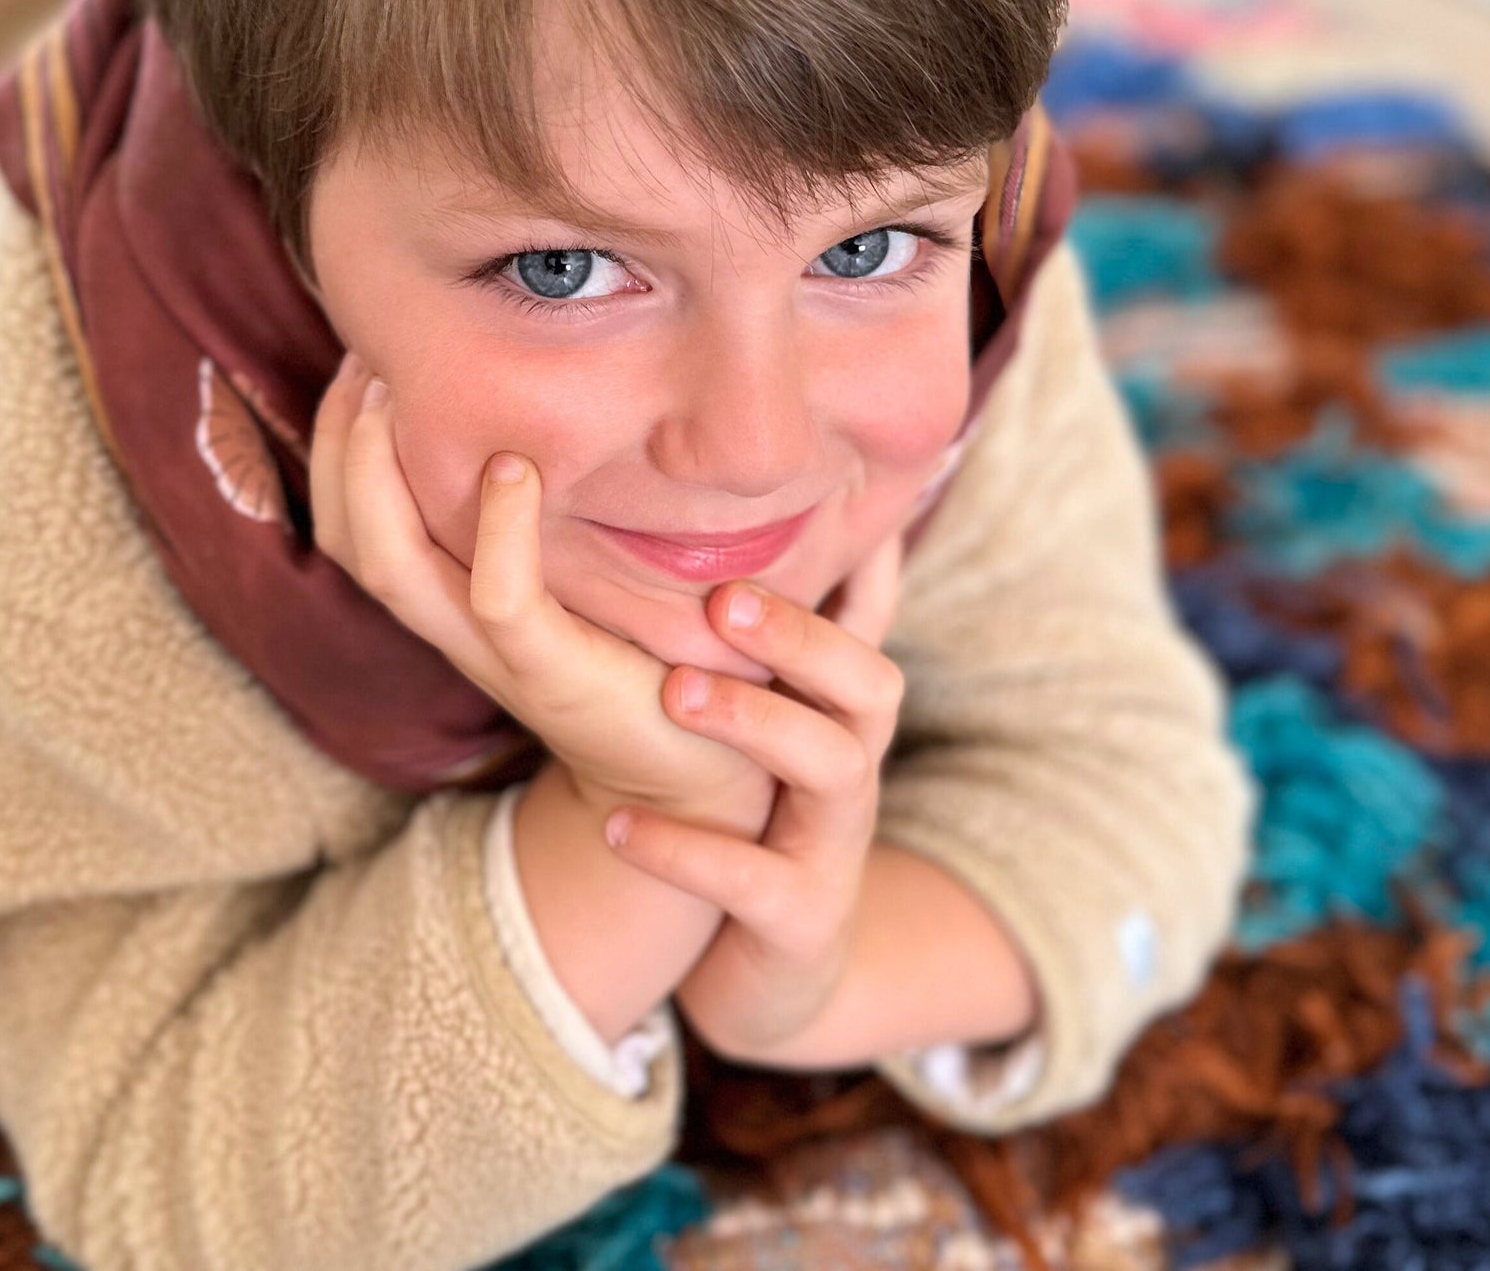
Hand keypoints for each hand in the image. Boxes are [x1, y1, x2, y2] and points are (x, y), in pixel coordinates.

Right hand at [309, 352, 774, 832]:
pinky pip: (500, 599)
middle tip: (364, 356)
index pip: (350, 519)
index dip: (336, 440)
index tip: (360, 357)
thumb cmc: (645, 644)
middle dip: (339, 440)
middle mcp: (453, 624)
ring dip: (378, 472)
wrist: (701, 762)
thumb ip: (548, 502)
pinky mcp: (553, 672)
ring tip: (398, 394)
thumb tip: (544, 397)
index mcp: (450, 596)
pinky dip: (497, 530)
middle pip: (348, 534)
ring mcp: (496, 652)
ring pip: (390, 564)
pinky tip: (511, 466)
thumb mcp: (579, 562)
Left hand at [599, 532, 905, 1060]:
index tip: (767, 526)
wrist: (778, 967)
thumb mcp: (786, 721)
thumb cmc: (769, 813)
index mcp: (843, 711)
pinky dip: (686, 850)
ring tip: (672, 691)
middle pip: (873, 687)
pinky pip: (756, 882)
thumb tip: (800, 522)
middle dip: (805, 639)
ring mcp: (836, 845)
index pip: (867, 626)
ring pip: (833, 771)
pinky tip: (616, 825)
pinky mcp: (802, 920)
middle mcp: (855, 766)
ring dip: (757, 722)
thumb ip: (793, 631)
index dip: (838, 576)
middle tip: (725, 601)